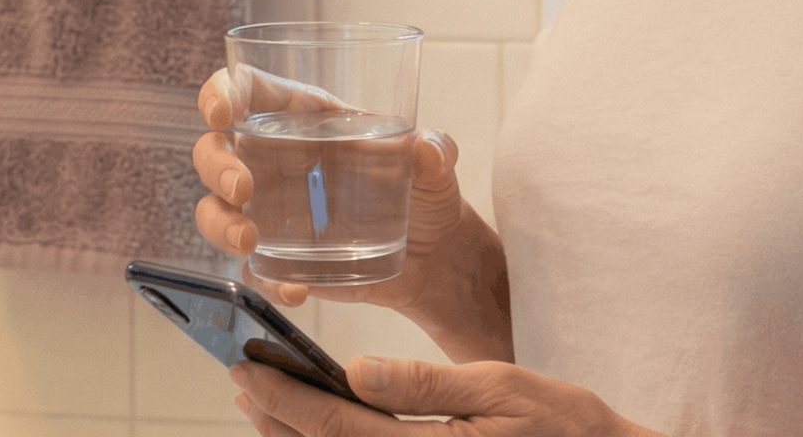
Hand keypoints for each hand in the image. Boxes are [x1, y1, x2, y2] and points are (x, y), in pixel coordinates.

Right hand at [190, 68, 477, 321]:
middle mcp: (278, 159)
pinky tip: (296, 287)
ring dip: (219, 225)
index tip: (220, 113)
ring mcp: (273, 211)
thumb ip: (436, 150)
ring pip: (214, 210)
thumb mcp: (436, 163)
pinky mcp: (281, 258)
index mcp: (307, 117)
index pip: (247, 89)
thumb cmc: (426, 190)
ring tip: (248, 242)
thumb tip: (429, 150)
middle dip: (216, 166)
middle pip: (215, 149)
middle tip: (242, 189)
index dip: (221, 93)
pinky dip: (265, 280)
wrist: (436, 255)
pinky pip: (253, 269)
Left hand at [230, 356, 654, 436]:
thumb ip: (426, 384)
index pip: (339, 426)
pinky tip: (316, 432)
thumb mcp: (502, 386)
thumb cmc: (562, 423)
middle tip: (240, 381)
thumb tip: (356, 370)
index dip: (287, 399)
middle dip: (277, 419)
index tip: (246, 370)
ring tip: (263, 406)